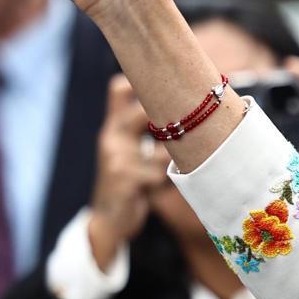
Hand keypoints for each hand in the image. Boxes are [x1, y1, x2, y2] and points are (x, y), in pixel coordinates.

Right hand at [87, 75, 168, 269]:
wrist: (109, 219)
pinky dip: (163, 178)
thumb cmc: (128, 180)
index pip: (118, 89)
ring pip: (161, 147)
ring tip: (171, 164)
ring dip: (172, 157)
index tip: (169, 79)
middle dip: (169, 117)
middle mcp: (111, 136)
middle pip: (142, 111)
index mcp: (114, 127)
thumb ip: (143, 128)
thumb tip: (181, 104)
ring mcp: (115, 157)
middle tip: (189, 122)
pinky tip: (156, 185)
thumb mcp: (130, 150)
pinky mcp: (123, 178)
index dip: (140, 79)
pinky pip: (157, 172)